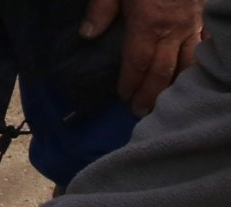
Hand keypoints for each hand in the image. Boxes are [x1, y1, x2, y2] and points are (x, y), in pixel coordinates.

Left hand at [80, 0, 203, 115]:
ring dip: (175, 82)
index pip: (137, 64)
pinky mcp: (203, 13)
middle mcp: (173, 28)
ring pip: (187, 60)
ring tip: (165, 99)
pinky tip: (190, 70)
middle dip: (151, 94)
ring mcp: (192, 21)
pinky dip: (196, 59)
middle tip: (141, 112)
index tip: (123, 99)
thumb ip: (101, 9)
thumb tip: (87, 35)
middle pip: (162, 70)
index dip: (130, 84)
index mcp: (149, 24)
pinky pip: (202, 42)